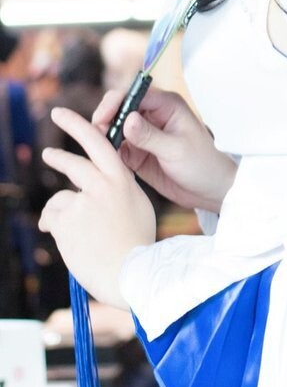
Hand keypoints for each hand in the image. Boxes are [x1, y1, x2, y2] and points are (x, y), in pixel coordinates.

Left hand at [39, 107, 155, 307]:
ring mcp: (80, 203)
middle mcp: (100, 185)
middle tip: (48, 154)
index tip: (59, 113)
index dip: (77, 125)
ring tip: (82, 235)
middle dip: (58, 157)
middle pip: (72, 164)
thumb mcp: (136, 205)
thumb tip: (88, 189)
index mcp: (121, 179)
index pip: (97, 142)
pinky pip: (51, 219)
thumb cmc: (138, 242)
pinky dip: (56, 228)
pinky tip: (73, 243)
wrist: (130, 274)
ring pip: (60, 200)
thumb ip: (115, 189)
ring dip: (63, 214)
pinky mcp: (64, 221)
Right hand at [92, 86, 236, 213]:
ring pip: (114, 128)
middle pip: (119, 108)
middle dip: (105, 119)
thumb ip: (150, 136)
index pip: (133, 93)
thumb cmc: (202, 164)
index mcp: (166, 104)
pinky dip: (108, 151)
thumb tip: (127, 120)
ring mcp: (143, 134)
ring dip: (104, 136)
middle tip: (97, 135)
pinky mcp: (137, 152)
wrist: (210, 189)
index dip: (114, 103)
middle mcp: (152, 115)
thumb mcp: (176, 150)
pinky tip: (105, 160)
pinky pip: (116, 148)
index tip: (102, 118)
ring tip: (98, 149)